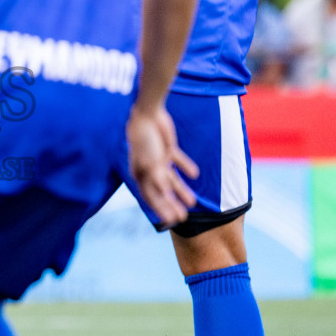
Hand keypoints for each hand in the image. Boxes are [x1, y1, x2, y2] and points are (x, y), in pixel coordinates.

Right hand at [127, 106, 197, 227]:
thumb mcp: (150, 162)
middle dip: (172, 205)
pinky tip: (194, 174)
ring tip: (193, 201)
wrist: (147, 114)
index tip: (173, 221)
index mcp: (141, 175)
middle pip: (162, 192)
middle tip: (184, 217)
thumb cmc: (145, 140)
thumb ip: (157, 179)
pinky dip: (185, 167)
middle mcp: (149, 169)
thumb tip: (165, 195)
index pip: (151, 197)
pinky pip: (178, 161)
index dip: (161, 210)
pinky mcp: (167, 148)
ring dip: (181, 190)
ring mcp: (158, 159)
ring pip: (171, 179)